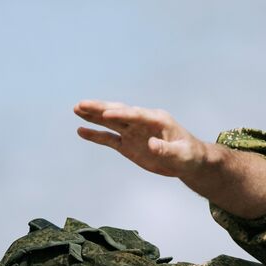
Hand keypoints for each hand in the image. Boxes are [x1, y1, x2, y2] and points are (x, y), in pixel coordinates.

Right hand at [75, 102, 210, 179]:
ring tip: (76, 109)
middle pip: (119, 113)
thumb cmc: (188, 155)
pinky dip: (96, 135)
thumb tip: (151, 145)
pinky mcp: (128, 144)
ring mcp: (133, 132)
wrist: (188, 161)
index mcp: (157, 120)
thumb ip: (167, 150)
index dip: (121, 114)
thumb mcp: (181, 154)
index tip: (106, 114)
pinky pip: (109, 139)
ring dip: (94, 116)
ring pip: (110, 122)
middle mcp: (142, 122)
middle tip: (82, 104)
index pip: (136, 114)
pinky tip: (81, 131)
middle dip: (100, 108)